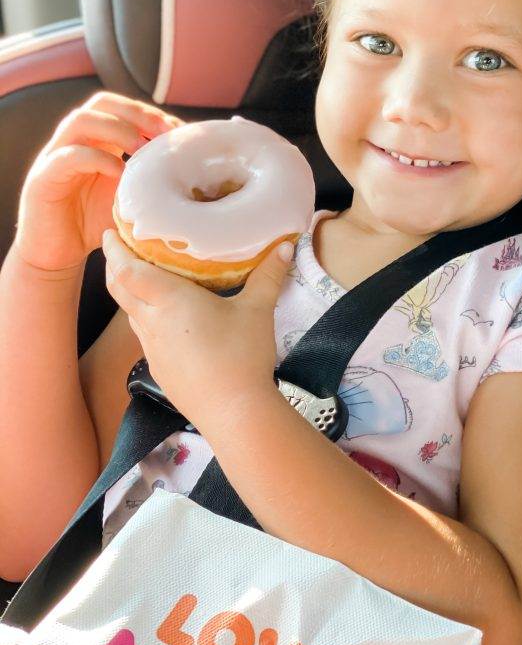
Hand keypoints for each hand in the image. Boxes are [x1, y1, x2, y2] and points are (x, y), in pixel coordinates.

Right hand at [15, 92, 182, 272]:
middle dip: (138, 112)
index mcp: (95, 140)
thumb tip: (192, 172)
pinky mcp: (42, 179)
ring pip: (80, 120)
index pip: (120, 107)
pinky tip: (120, 174)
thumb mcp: (129, 196)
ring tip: (143, 149)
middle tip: (165, 133)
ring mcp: (54, 156)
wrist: (56, 255)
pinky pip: (67, 156)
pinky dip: (97, 159)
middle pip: (101, 102)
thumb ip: (148, 178)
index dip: (150, 113)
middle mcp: (73, 141)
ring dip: (118, 129)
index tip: (178, 131)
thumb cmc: (93, 223)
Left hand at [102, 229, 294, 427]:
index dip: (115, 250)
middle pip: (120, 289)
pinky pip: (144, 335)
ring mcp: (152, 348)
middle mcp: (152, 322)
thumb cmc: (242, 355)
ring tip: (141, 277)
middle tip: (119, 247)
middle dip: (114, 265)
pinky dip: (144, 317)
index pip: (127, 270)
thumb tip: (286, 246)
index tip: (112, 231)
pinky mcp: (160, 368)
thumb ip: (268, 276)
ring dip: (129, 292)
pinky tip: (163, 318)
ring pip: (130, 313)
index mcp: (169, 301)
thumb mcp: (258, 311)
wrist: (234, 412)